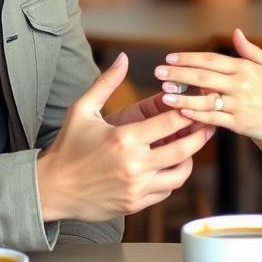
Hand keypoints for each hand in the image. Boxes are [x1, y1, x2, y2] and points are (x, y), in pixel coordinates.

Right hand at [37, 55, 214, 221]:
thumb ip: (106, 82)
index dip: (189, 110)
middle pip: (184, 149)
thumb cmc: (67, 146)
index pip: (171, 122)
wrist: (52, 189)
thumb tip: (123, 57)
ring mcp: (137, 187)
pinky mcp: (136, 204)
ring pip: (180, 174)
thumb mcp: (83, 109)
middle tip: (208, 122)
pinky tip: (169, 163)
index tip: (197, 102)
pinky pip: (166, 190)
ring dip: (189, 158)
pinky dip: (172, 176)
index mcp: (124, 138)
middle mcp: (135, 165)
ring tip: (190, 144)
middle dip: (201, 134)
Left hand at [154, 28, 261, 144]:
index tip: (170, 57)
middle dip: (178, 73)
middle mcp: (240, 84)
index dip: (188, 58)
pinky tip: (181, 112)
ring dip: (182, 96)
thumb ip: (249, 50)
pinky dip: (196, 115)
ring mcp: (239, 104)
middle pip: (202, 76)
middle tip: (158, 71)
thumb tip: (236, 32)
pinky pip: (213, 119)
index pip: (210, 60)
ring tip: (163, 94)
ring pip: (204, 99)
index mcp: (244, 68)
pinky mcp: (239, 124)